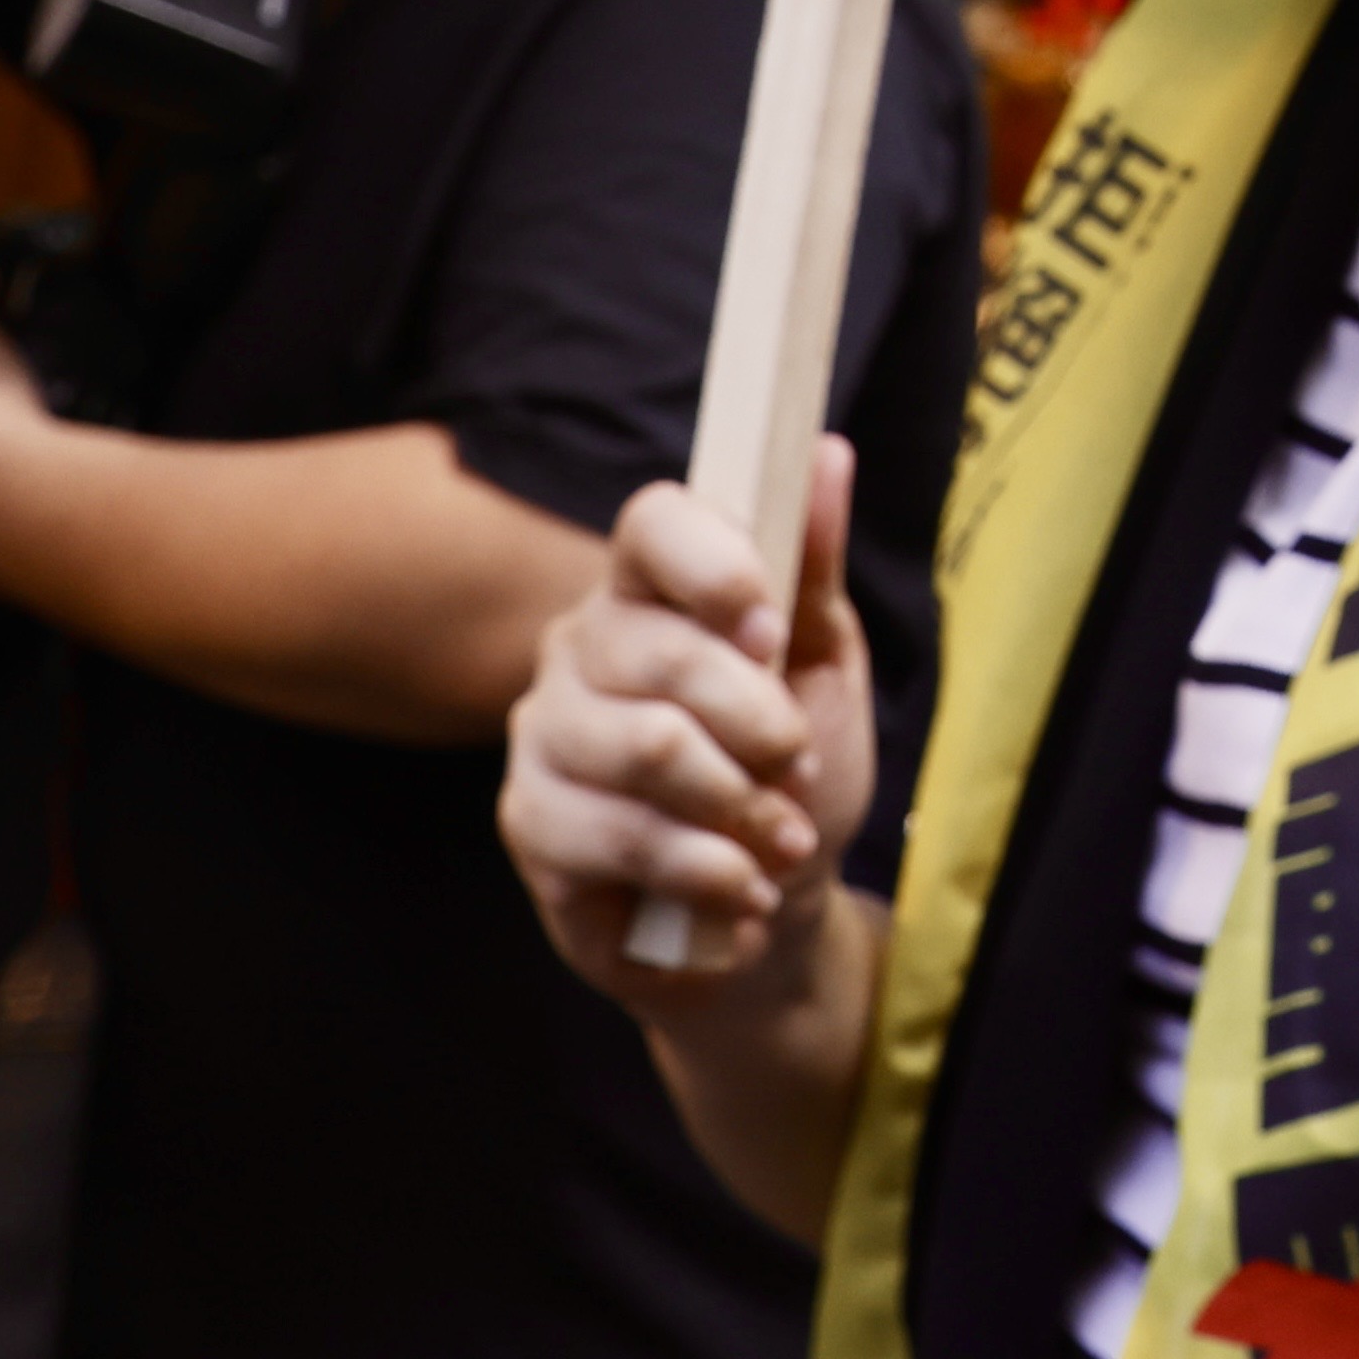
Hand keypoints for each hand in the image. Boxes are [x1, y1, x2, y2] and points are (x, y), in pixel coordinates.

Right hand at [505, 440, 874, 1010]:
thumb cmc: (798, 771)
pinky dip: (704, 868)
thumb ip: (812, 565)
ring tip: (779, 840)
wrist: (766, 907)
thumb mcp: (825, 664)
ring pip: (645, 748)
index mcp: (652, 586)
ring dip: (739, 806)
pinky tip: (738, 888)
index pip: (652, 524)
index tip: (771, 631)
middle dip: (759, 724)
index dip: (713, 567)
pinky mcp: (529, 821)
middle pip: (661, 652)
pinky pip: (619, 835)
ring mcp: (544, 731)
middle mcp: (581, 644)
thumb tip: (828, 452)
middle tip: (799, 766)